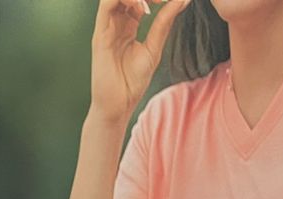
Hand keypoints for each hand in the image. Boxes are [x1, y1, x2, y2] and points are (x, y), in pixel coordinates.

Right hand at [88, 0, 188, 121]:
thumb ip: (165, 22)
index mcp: (127, 25)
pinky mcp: (100, 35)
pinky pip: (107, 6)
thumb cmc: (132, 82)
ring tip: (155, 0)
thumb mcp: (155, 47)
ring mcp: (106, 28)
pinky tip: (143, 6)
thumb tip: (182, 0)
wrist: (118, 104)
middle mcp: (115, 23)